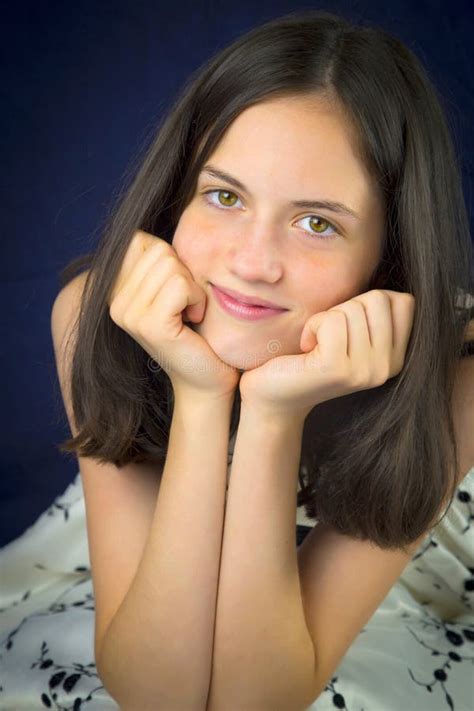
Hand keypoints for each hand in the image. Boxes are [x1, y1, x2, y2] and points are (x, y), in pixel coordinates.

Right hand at [107, 230, 240, 399]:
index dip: (171, 258)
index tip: (178, 292)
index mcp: (116, 289)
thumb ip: (162, 258)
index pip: (141, 239)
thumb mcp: (176, 287)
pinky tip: (194, 321)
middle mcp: (114, 301)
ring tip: (190, 315)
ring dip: (194, 288)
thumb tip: (166, 209)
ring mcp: (127, 314)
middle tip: (188, 306)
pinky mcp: (149, 325)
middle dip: (185, 274)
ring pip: (171, 264)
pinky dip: (197, 299)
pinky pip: (180, 284)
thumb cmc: (199, 332)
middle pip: (159, 250)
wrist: (208, 379)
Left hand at [239, 289, 415, 421]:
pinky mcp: (338, 369)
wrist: (272, 395)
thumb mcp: (349, 330)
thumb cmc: (307, 355)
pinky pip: (331, 320)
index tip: (345, 327)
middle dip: (344, 307)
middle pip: (378, 299)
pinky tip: (306, 348)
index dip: (367, 301)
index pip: (404, 301)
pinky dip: (312, 326)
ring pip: (353, 307)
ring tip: (315, 345)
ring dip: (325, 319)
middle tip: (326, 336)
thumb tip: (382, 268)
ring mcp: (365, 371)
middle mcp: (386, 368)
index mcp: (395, 358)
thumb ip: (372, 309)